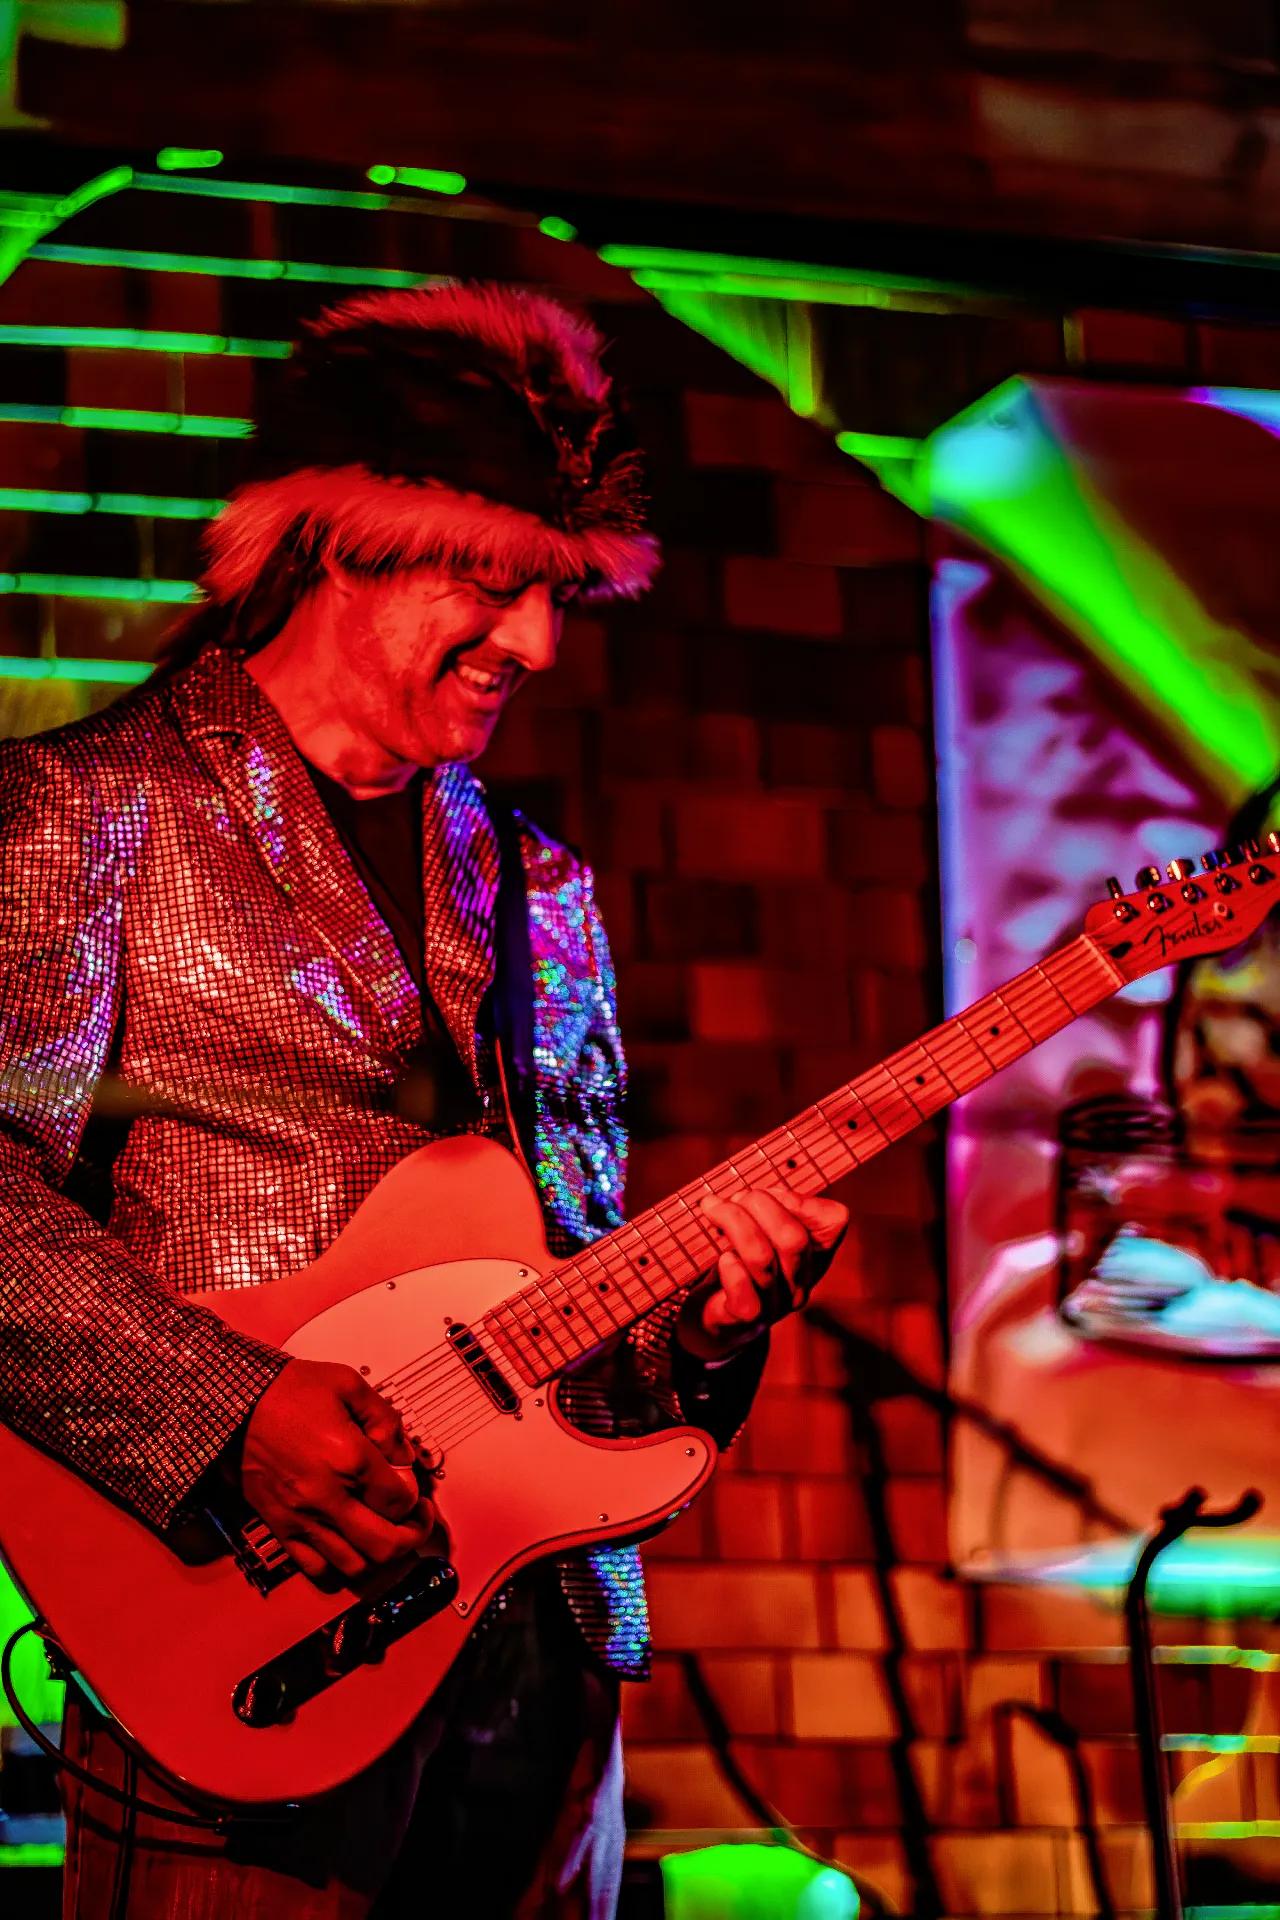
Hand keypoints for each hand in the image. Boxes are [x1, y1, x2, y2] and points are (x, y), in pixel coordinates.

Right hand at [236, 1359, 440, 1584]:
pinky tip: (348, 1545)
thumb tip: (403, 1454)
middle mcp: (327, 1495)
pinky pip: (316, 1569)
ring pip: (355, 1566)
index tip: (410, 1487)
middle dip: (411, 1537)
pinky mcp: (281, 1527)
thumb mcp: (348, 1384)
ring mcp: (302, 1517)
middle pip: (386, 1545)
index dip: (414, 1498)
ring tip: (385, 1534)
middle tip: (416, 1522)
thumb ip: (385, 1418)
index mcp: (349, 1458)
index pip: (400, 1501)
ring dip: (378, 1555)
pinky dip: (339, 1567)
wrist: (234, 1403)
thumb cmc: (287, 1391)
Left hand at [676, 1185, 848, 1360]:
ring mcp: (776, 1305)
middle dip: (757, 1205)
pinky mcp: (746, 1321)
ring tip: (713, 1212)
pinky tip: (723, 1259)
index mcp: (815, 1254)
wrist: (720, 1315)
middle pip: (793, 1238)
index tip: (765, 1192)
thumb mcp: (759, 1224)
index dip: (797, 1199)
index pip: (833, 1220)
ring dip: (734, 1226)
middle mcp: (802, 1281)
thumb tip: (743, 1195)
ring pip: (763, 1259)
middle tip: (728, 1199)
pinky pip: (745, 1295)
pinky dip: (732, 1271)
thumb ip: (762, 1206)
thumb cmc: (739, 1257)